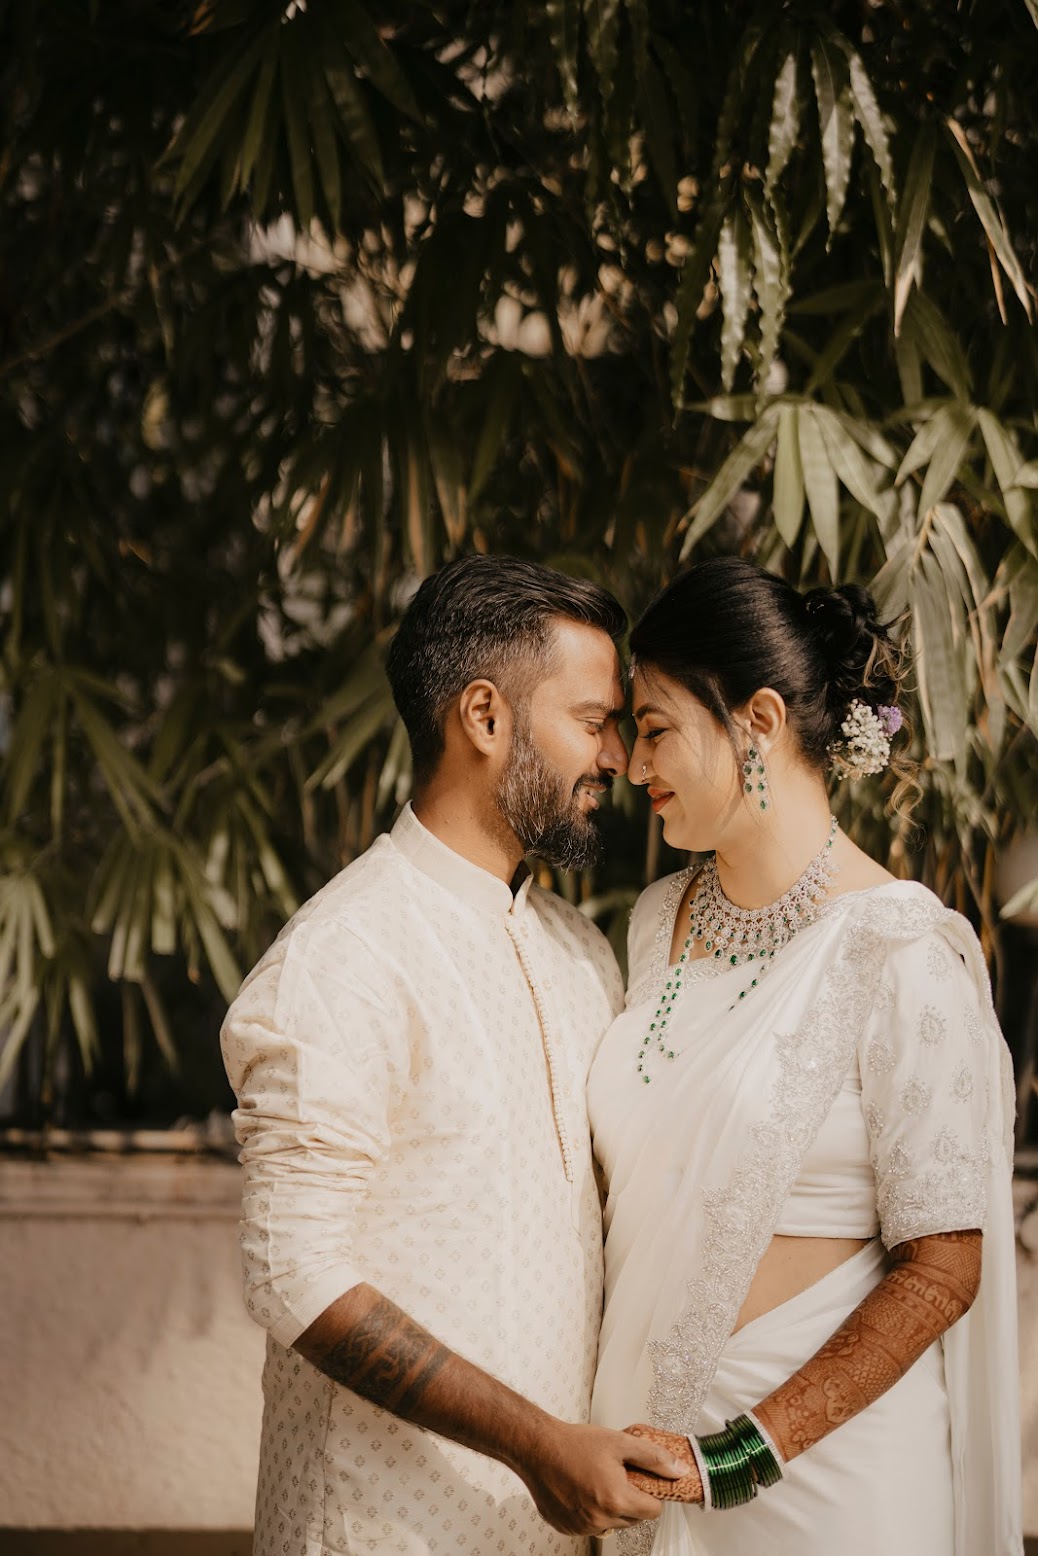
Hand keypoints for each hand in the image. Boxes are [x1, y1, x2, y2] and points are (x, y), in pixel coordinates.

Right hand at [514, 1419, 687, 1535]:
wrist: (536, 1448)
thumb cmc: (575, 1444)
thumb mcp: (620, 1442)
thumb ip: (653, 1458)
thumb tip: (678, 1471)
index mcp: (616, 1500)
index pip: (653, 1511)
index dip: (651, 1494)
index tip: (643, 1482)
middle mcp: (600, 1520)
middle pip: (633, 1519)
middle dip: (631, 1499)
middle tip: (618, 1475)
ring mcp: (582, 1527)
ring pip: (611, 1524)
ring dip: (611, 1507)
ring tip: (597, 1480)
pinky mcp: (567, 1528)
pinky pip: (590, 1525)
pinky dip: (590, 1512)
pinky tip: (581, 1489)